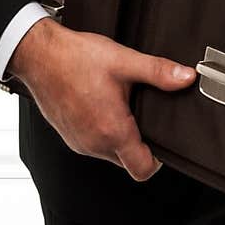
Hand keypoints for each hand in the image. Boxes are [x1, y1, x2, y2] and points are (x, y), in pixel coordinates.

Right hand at [6, 18, 196, 180]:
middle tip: (142, 116)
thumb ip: (158, 72)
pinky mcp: (69, 136)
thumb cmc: (74, 59)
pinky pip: (93, 144)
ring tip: (121, 107)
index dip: (158, 160)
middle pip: (128, 162)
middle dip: (139, 144)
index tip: (161, 140)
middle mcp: (94, 143)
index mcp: (112, 130)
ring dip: (119, 137)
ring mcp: (79, 142)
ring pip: (109, 153)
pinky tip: (101, 106)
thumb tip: (186, 77)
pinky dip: (101, 132)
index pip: (143, 169)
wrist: (39, 55)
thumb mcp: (124, 61)